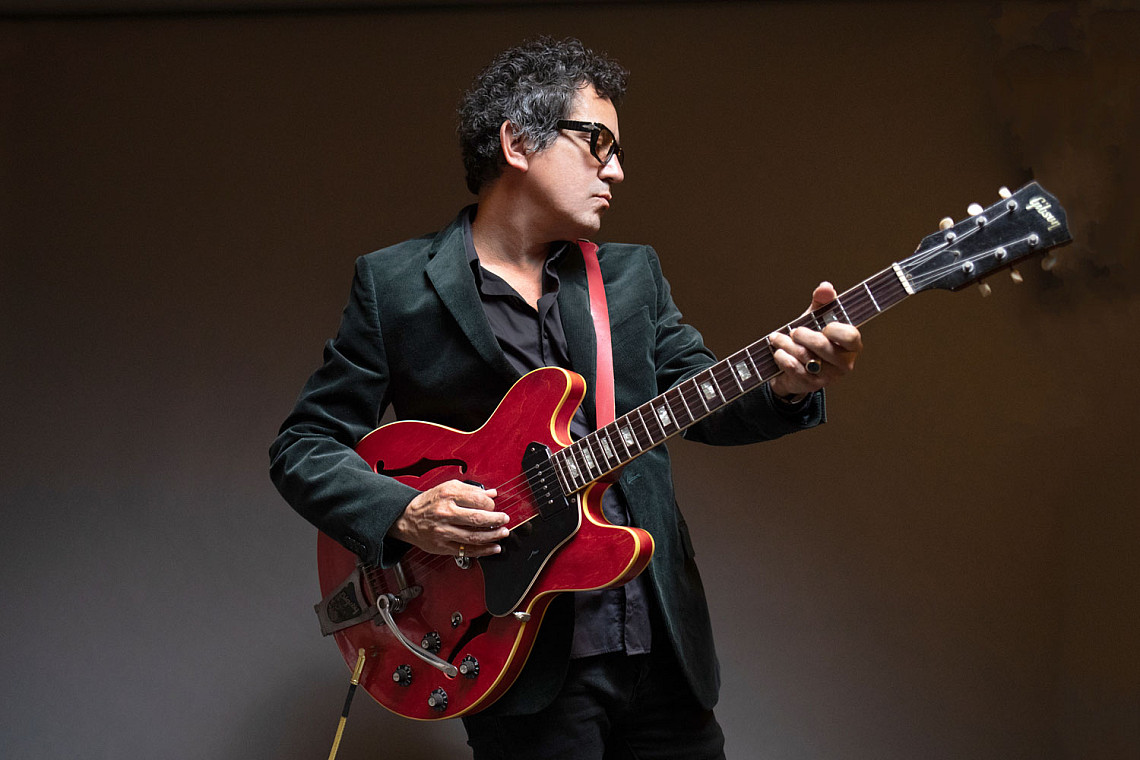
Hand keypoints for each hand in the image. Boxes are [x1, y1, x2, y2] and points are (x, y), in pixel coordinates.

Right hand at [389, 480, 509, 556]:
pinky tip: (493, 548)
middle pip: (477, 518)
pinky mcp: (442, 546)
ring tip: (503, 533)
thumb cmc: (428, 503)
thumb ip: (470, 490)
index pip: (477, 499)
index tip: (494, 506)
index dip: (490, 504)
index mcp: (448, 495)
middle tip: (505, 520)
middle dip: (496, 520)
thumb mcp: (447, 488)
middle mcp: (445, 513)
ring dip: (493, 536)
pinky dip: (483, 550)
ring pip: (474, 536)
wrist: (406, 519)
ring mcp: (443, 531)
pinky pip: (466, 550)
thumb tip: (491, 494)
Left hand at [767, 281, 862, 400]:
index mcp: (852, 346)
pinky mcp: (811, 385)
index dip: (834, 329)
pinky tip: (778, 352)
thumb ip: (822, 303)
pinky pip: (793, 367)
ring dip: (786, 344)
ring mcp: (828, 377)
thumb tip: (825, 287)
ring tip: (777, 339)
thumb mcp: (816, 320)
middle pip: (822, 345)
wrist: (792, 370)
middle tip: (793, 331)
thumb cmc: (809, 341)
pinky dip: (782, 357)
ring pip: (804, 356)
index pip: (850, 336)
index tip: (823, 326)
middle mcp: (844, 364)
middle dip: (801, 334)